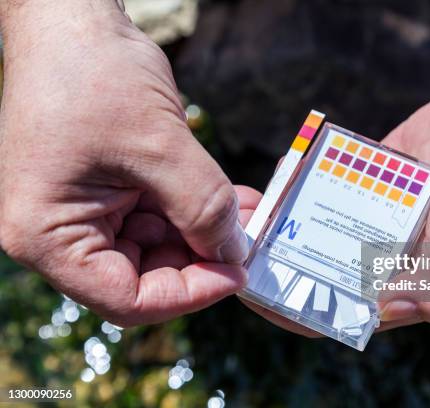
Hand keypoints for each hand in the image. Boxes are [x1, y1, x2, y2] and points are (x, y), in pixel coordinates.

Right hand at [0, 1, 250, 326]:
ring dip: (205, 232)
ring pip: (157, 246)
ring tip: (248, 214)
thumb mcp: (158, 145)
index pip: (126, 299)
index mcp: (47, 234)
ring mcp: (84, 210)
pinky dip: (195, 208)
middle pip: (143, 276)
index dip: (189, 294)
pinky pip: (158, 214)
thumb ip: (202, 206)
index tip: (237, 272)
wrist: (71, 18)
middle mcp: (60, 231)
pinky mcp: (106, 189)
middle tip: (249, 242)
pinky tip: (233, 199)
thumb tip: (235, 252)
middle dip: (202, 259)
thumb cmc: (92, 72)